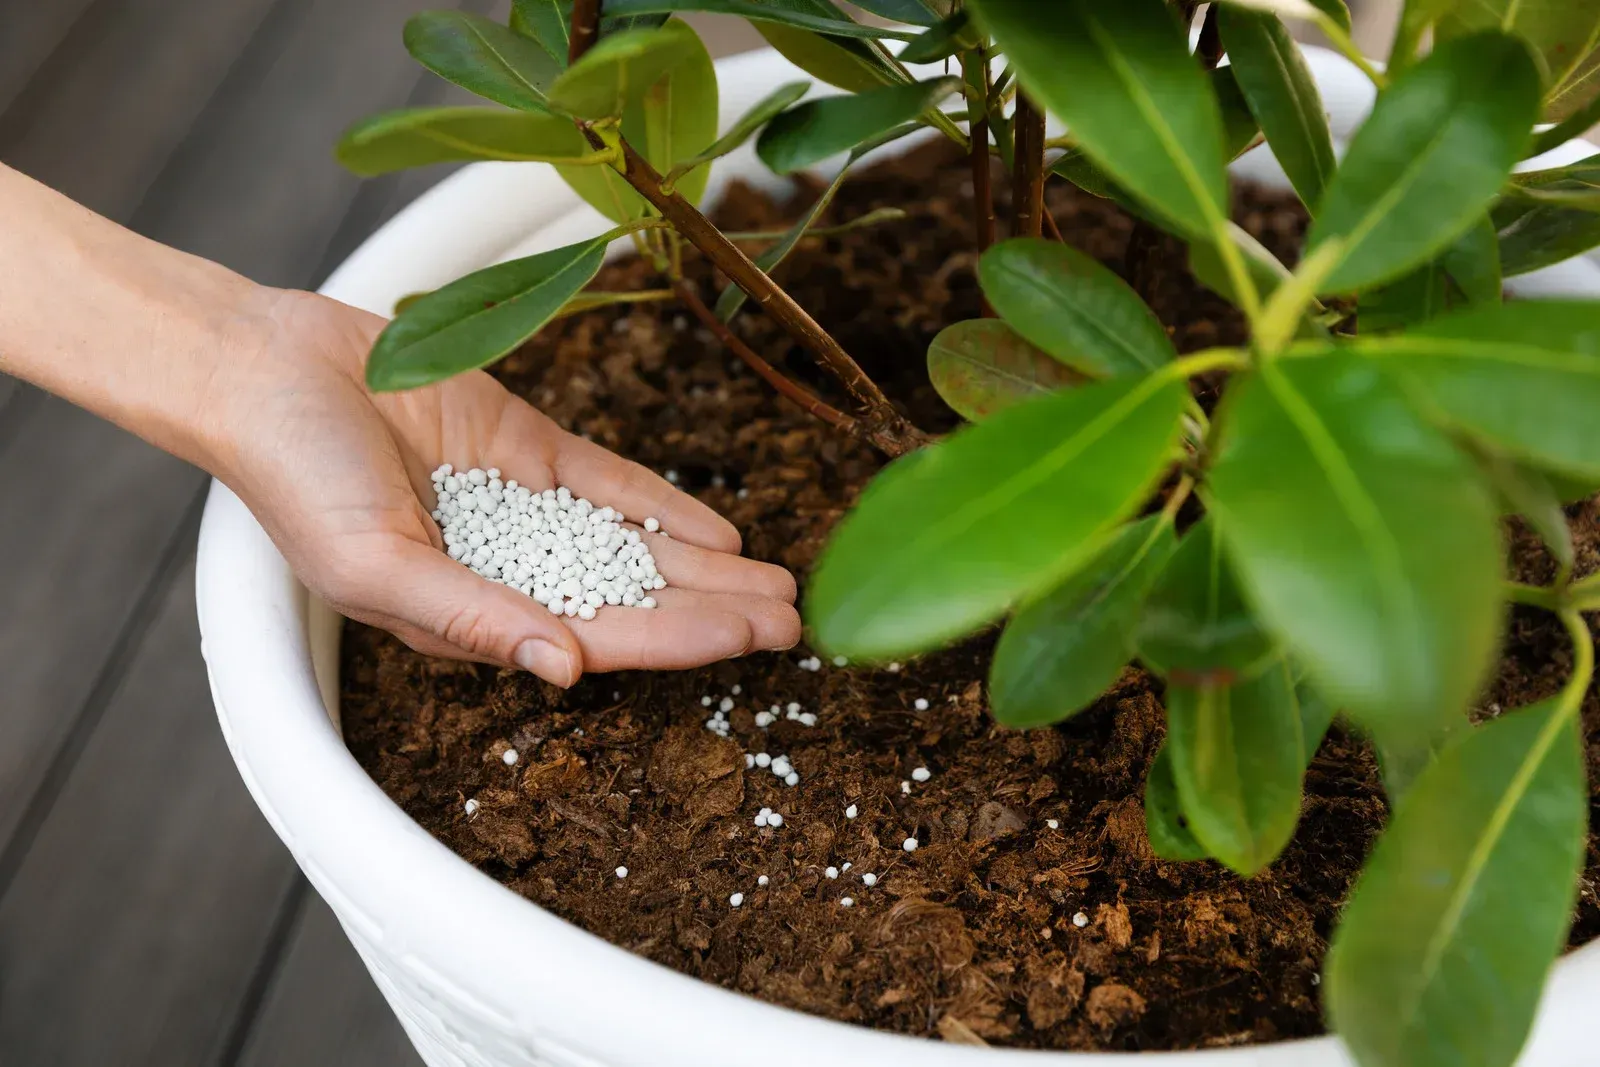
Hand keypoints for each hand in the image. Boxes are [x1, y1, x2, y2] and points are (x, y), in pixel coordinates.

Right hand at [202, 289, 800, 686]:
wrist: (267, 371)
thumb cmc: (296, 479)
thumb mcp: (374, 564)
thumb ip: (470, 618)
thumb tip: (563, 668)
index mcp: (471, 614)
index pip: (598, 636)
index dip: (678, 640)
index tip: (751, 641)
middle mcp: (508, 569)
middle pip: (633, 598)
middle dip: (714, 612)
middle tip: (795, 620)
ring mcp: (523, 507)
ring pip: (634, 546)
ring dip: (705, 566)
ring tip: (778, 582)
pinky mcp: (526, 447)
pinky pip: (609, 483)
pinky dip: (662, 505)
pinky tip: (717, 527)